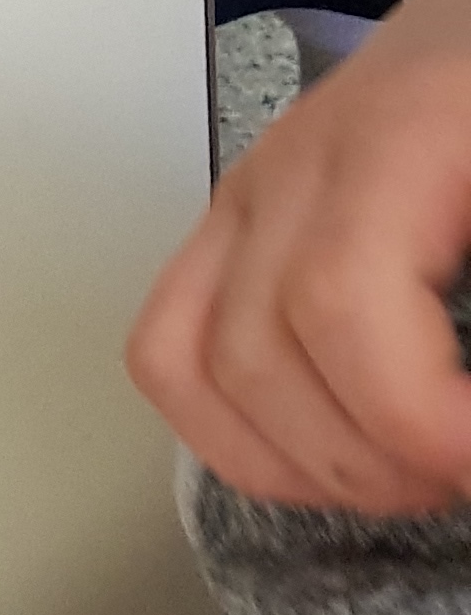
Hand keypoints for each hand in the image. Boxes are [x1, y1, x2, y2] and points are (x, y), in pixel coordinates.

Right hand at [130, 0, 470, 507]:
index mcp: (395, 134)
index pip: (338, 300)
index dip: (409, 418)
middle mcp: (296, 165)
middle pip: (255, 348)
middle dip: (364, 459)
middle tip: (457, 479)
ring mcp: (250, 195)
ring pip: (188, 359)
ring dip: (295, 462)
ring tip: (401, 481)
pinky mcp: (239, 226)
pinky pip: (172, 345)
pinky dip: (235, 431)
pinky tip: (330, 454)